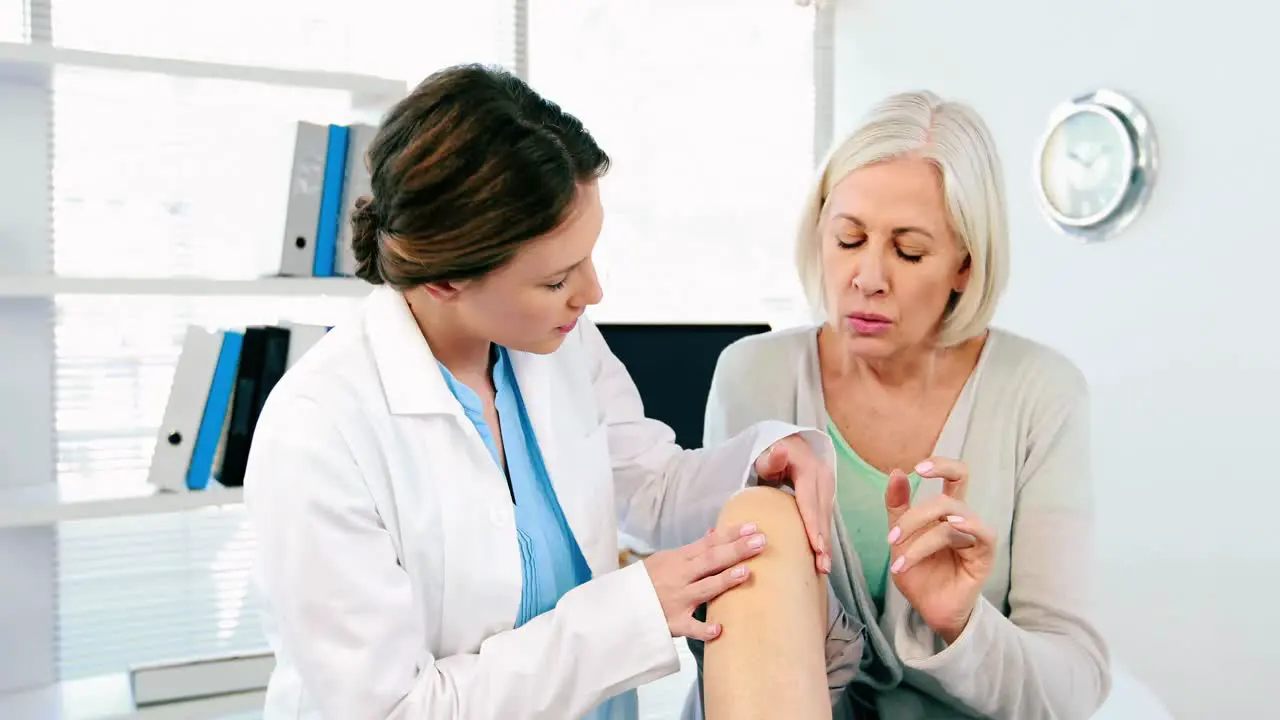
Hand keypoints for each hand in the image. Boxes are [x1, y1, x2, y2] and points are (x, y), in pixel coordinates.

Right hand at [643, 522, 766, 640]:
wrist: (620, 605)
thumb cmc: (647, 581)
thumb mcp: (665, 559)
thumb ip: (692, 550)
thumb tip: (714, 533)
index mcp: (679, 559)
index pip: (709, 543)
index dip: (731, 534)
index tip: (753, 527)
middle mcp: (680, 577)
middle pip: (711, 560)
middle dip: (736, 550)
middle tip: (761, 541)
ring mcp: (678, 600)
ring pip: (705, 589)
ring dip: (725, 581)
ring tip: (746, 572)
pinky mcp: (675, 623)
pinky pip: (691, 627)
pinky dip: (704, 629)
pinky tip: (719, 629)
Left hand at [754, 434, 833, 574]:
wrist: (785, 443)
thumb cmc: (769, 453)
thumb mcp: (766, 456)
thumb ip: (771, 458)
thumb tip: (780, 450)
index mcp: (809, 469)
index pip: (810, 502)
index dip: (813, 526)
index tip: (817, 548)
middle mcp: (823, 478)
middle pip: (822, 514)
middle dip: (824, 541)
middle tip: (822, 566)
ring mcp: (827, 486)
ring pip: (827, 518)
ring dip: (827, 542)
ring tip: (824, 566)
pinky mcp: (826, 494)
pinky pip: (825, 517)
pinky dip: (824, 535)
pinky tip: (822, 554)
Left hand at [885, 458, 994, 643]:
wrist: (930, 611)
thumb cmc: (919, 574)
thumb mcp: (900, 538)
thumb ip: (898, 506)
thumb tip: (896, 471)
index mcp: (945, 512)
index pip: (954, 476)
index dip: (941, 465)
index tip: (917, 468)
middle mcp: (963, 519)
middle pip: (955, 489)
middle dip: (916, 513)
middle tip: (893, 535)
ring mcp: (976, 535)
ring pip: (952, 517)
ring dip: (920, 539)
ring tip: (900, 563)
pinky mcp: (985, 554)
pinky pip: (982, 532)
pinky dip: (965, 526)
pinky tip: (951, 528)